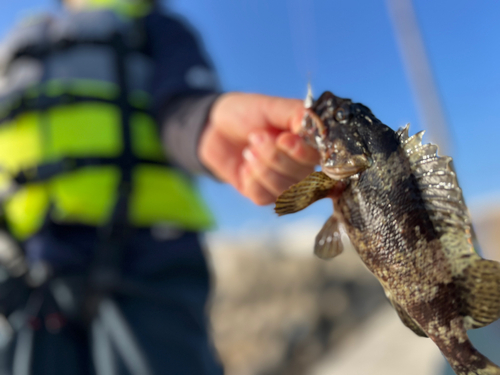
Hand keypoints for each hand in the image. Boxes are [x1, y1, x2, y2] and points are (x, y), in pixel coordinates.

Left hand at [199, 92, 319, 204]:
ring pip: (283, 190)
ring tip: (249, 149)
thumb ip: (295, 113)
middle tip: (255, 137)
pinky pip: (264, 197)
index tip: (282, 139)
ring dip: (261, 168)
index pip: (319, 158)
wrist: (215, 128)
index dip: (301, 153)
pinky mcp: (264, 195)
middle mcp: (302, 166)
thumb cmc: (247, 114)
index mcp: (309, 143)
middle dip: (273, 156)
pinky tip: (245, 165)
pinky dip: (250, 179)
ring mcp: (284, 183)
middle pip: (302, 177)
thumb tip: (314, 124)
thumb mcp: (271, 106)